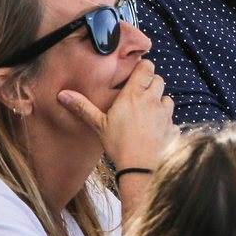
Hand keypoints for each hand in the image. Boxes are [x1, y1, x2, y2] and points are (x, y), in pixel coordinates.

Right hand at [58, 57, 176, 171]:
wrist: (140, 168)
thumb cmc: (118, 144)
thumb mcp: (98, 125)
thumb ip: (83, 107)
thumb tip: (62, 94)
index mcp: (134, 95)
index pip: (146, 68)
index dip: (143, 67)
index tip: (137, 72)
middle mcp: (153, 101)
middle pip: (159, 80)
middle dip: (151, 83)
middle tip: (139, 93)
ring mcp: (165, 115)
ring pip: (167, 98)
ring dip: (160, 101)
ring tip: (147, 111)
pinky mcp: (173, 129)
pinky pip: (172, 120)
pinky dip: (166, 122)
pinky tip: (156, 131)